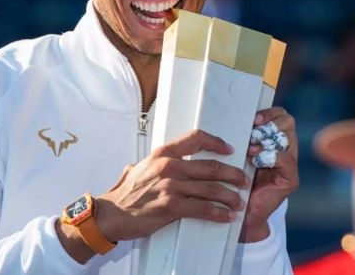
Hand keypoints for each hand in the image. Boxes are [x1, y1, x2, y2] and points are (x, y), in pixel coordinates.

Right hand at [96, 129, 249, 242]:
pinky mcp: (172, 206)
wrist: (111, 214)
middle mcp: (169, 166)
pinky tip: (227, 216)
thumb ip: (150, 163)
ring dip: (230, 196)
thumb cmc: (123, 193)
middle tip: (243, 181)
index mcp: (163, 154)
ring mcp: (171, 186)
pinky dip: (218, 213)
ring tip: (238, 203)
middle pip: (211, 166)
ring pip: (211, 188)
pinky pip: (203, 209)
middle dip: (232, 174)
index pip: (196, 138)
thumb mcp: (137, 169)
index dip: (216, 142)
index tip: (229, 149)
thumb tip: (152, 161)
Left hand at [240, 107, 298, 241]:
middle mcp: (285, 150)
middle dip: (269, 124)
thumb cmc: (235, 183)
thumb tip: (230, 117)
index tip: (252, 118)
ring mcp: (289, 165)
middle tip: (252, 132)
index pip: (280, 115)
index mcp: (273, 141)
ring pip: (286, 139)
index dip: (269, 113)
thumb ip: (240, 139)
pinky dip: (269, 157)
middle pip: (287, 122)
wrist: (241, 214)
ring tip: (250, 149)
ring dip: (266, 140)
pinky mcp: (290, 179)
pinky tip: (255, 161)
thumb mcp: (236, 155)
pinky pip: (286, 159)